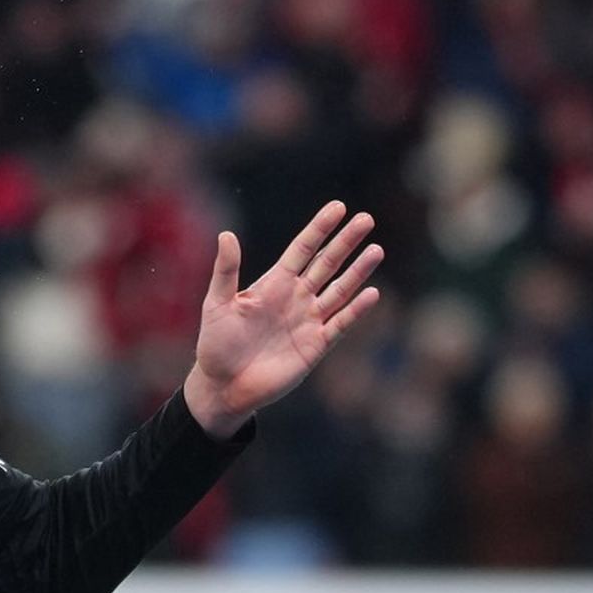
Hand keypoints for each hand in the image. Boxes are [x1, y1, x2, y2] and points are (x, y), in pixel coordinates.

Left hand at [183, 201, 381, 438]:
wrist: (223, 385)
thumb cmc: (216, 344)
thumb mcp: (217, 303)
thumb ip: (226, 271)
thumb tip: (226, 234)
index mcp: (274, 284)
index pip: (302, 249)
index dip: (319, 229)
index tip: (338, 207)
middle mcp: (295, 298)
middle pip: (327, 264)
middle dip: (346, 242)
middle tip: (366, 219)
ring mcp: (308, 321)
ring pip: (339, 290)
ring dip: (358, 272)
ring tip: (376, 250)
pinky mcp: (316, 346)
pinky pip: (341, 324)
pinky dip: (356, 309)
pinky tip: (372, 293)